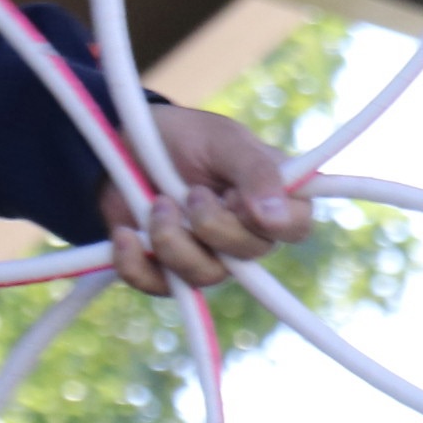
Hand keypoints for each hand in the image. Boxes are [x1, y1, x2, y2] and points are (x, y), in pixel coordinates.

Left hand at [100, 106, 318, 295]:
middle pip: (251, 254)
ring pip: (205, 275)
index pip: (297, 226)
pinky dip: (136, 262)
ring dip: (172, 239)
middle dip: (213, 225)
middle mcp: (245, 232)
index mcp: (270, 196)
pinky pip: (158, 286)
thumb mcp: (222, 140)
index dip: (274, 222)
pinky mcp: (168, 271)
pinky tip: (125, 235)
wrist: (125, 145)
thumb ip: (255, 170)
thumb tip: (276, 215)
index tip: (238, 198)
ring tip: (155, 204)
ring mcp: (208, 255)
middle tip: (191, 192)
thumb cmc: (185, 137)